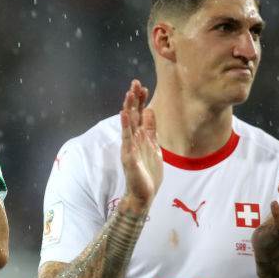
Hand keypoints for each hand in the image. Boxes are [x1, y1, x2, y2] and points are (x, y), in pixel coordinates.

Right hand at [119, 80, 160, 212]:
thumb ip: (151, 130)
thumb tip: (150, 111)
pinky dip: (125, 126)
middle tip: (135, 82)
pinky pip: (126, 139)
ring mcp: (129, 147)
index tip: (143, 86)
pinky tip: (124, 115)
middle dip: (134, 99)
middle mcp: (133, 140)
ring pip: (128, 124)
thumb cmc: (148, 173)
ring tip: (128, 94)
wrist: (143, 195)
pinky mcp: (128, 156)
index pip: (139, 114)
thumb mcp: (154, 147)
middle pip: (133, 115)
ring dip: (128, 108)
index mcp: (140, 137)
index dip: (140, 101)